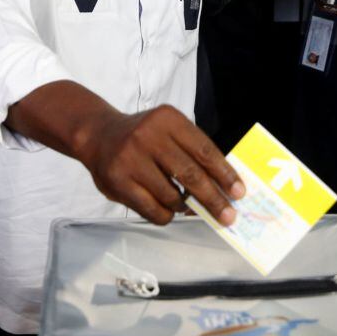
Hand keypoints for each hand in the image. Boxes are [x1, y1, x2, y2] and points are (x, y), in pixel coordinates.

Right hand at [77, 105, 244, 225]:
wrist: (97, 135)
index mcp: (168, 120)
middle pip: (190, 175)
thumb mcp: (168, 130)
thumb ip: (192, 151)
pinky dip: (167, 215)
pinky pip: (153, 210)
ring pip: (172, 197)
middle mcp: (148, 136)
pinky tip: (169, 210)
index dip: (224, 173)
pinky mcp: (117, 182)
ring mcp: (130, 160)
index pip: (203, 150)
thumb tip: (224, 187)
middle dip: (213, 199)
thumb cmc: (143, 136)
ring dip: (186, 208)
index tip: (239, 192)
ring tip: (190, 208)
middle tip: (228, 216)